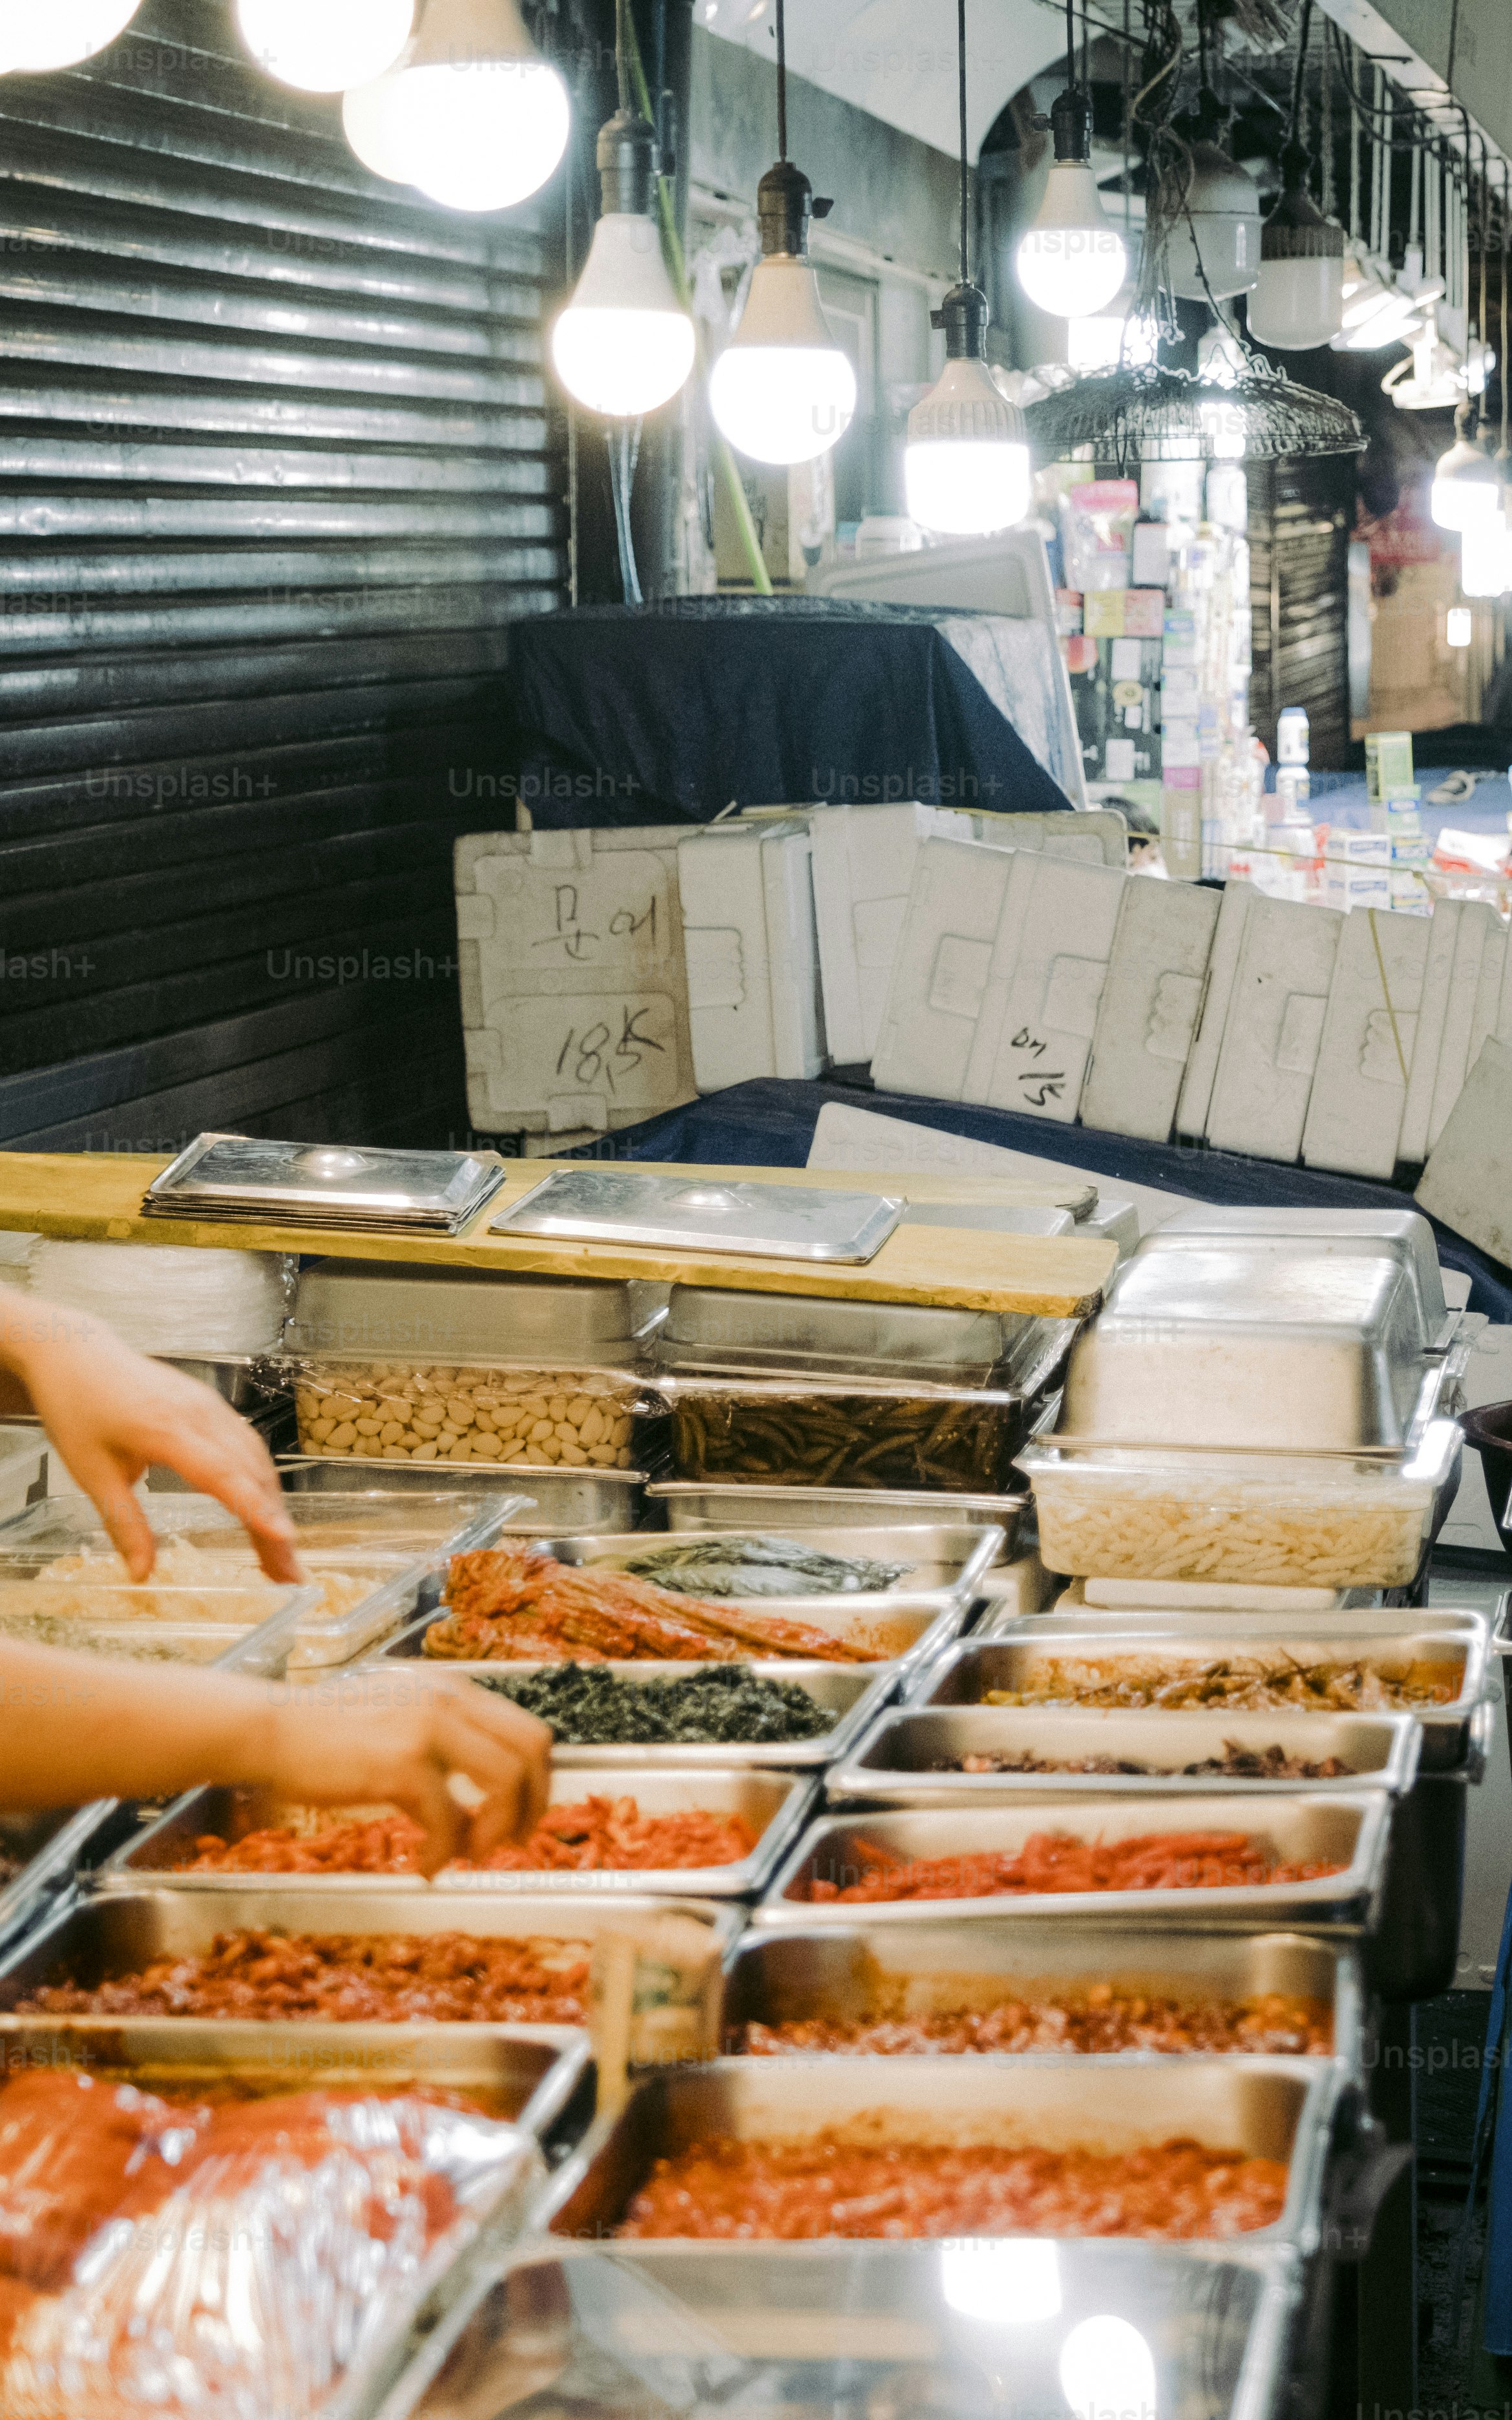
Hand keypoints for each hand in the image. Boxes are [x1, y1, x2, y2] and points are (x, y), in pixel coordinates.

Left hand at [3, 1300, 301, 1583]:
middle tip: (288, 1575)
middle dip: (273, 1526)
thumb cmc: (78, 1407)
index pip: (223, 1474)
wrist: (76, 1352)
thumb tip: (141, 1574)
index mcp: (166, 1429)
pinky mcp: (212, 1406)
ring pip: (256, 1460)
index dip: (255, 1508)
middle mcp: (199, 1414)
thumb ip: (124, 1524)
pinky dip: (261, 1482)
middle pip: (251, 1474)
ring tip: (279, 1555)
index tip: (283, 1539)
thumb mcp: (92, 1473)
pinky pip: (248, 1445)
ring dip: (273, 1507)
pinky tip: (264, 1509)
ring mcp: (210, 1406)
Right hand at [261, 1672, 552, 1873]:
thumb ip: (440, 1748)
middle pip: (532, 1749)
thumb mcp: (395, 1720)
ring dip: (495, 1829)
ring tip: (469, 1854)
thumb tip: (470, 1814)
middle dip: (531, 1804)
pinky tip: (423, 1866)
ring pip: (505, 1780)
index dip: (536, 1780)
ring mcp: (427, 1728)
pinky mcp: (401, 1764)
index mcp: (451, 1689)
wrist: (269, 1729)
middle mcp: (448, 1700)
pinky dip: (443, 1852)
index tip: (519, 1815)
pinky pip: (448, 1819)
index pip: (526, 1729)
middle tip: (509, 1841)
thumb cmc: (322, 1730)